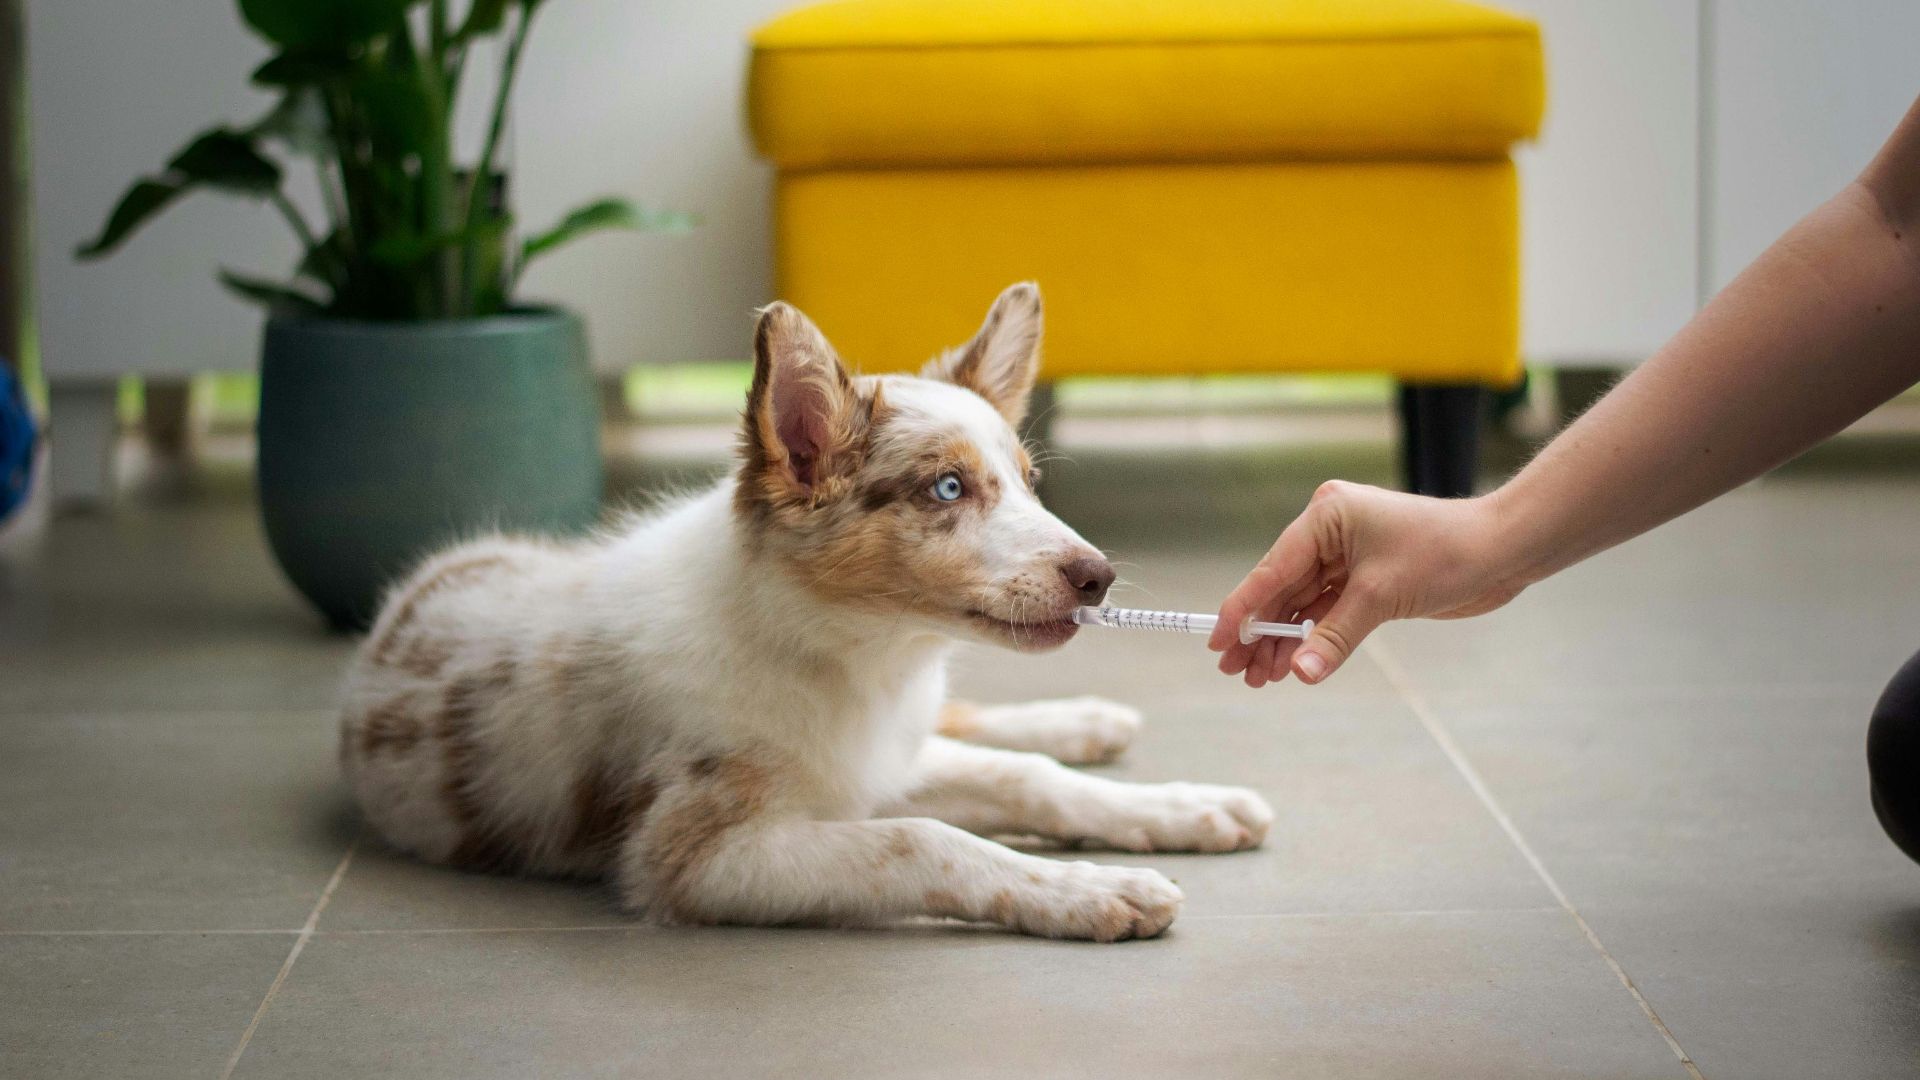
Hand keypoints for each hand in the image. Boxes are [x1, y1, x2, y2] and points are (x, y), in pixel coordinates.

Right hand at [1207, 481, 1526, 686]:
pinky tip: (1294, 664)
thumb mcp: (1381, 596)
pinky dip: (1312, 637)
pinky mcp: (1365, 578)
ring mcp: (1347, 555)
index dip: (1242, 609)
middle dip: (1260, 633)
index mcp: (1326, 516)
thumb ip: (1335, 636)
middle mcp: (1330, 531)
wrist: (1502, 551)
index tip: (1217, 641)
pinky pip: (1326, 610)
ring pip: (1302, 604)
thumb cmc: (1446, 553)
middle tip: (1235, 672)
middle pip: (1281, 589)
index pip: (1272, 568)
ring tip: (1260, 679)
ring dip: (1284, 641)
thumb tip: (1301, 672)